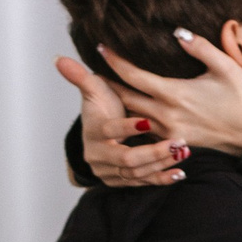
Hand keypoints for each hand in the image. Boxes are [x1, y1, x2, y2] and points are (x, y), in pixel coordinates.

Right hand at [58, 58, 187, 188]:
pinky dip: (161, 179)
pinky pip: (142, 183)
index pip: (110, 131)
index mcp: (93, 133)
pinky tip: (179, 173)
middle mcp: (97, 156)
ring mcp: (108, 172)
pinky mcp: (120, 182)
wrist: (100, 134)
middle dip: (154, 152)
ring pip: (137, 173)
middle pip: (127, 159)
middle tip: (177, 143)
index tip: (148, 122)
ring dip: (162, 163)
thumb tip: (59, 58)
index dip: (127, 127)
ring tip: (183, 152)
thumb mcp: (93, 90)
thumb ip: (80, 76)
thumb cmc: (102, 107)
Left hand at [94, 31, 241, 152]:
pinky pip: (147, 132)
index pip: (133, 75)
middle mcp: (166, 115)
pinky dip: (134, 122)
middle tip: (92, 69)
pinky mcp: (176, 143)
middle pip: (125, 98)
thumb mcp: (226, 66)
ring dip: (118, 104)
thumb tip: (177, 32)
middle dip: (107, 84)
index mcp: (174, 93)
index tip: (100, 47)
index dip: (114, 60)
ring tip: (105, 90)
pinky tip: (127, 115)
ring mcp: (170, 132)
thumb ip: (200, 47)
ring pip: (133, 118)